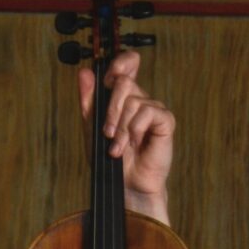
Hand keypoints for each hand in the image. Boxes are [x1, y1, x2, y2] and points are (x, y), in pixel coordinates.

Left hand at [78, 53, 173, 221]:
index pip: (127, 63)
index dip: (121, 62)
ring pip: (133, 101)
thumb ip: (89, 101)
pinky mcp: (165, 121)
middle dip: (110, 109)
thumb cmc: (110, 160)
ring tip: (117, 148)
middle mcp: (140, 99)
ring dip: (120, 127)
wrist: (125, 186)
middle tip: (107, 132)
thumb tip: (84, 73)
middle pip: (124, 82)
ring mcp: (153, 109)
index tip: (109, 75)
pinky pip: (147, 113)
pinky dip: (135, 130)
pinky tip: (134, 144)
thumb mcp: (92, 128)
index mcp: (123, 97)